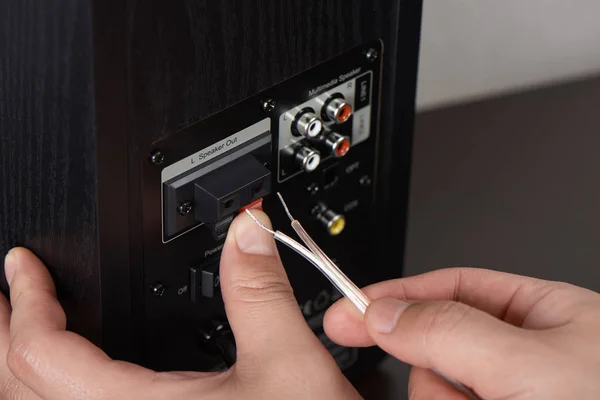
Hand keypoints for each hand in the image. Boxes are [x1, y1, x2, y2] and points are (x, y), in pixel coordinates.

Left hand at [0, 211, 360, 398]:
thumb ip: (260, 291)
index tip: (23, 264)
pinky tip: (72, 382)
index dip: (27, 299)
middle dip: (2, 334)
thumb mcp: (288, 365)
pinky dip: (46, 396)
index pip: (41, 354)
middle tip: (4, 294)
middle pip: (15, 391)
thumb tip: (248, 231)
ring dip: (16, 370)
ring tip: (22, 332)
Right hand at [324, 268, 599, 398]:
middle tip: (469, 391)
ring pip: (439, 394)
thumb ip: (448, 330)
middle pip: (438, 348)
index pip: (448, 288)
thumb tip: (383, 313)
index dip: (395, 295)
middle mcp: (524, 357)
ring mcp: (510, 397)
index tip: (348, 308)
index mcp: (540, 315)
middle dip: (437, 372)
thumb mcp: (530, 363)